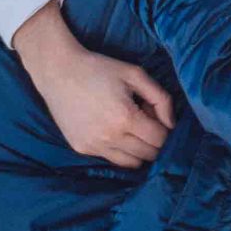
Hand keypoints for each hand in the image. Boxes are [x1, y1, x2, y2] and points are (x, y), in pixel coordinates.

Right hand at [12, 0, 175, 168]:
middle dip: (154, 139)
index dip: (164, 129)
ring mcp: (94, 146)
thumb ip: (161, 99)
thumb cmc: (99, 68)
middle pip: (149, 154)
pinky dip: (120, 150)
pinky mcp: (82, 149)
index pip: (160, 140)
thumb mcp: (136, 74)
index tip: (155, 115)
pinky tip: (113, 130)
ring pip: (132, 163)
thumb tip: (171, 124)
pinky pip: (112, 159)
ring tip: (129, 126)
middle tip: (143, 119)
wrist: (58, 71)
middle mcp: (109, 137)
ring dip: (139, 149)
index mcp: (125, 117)